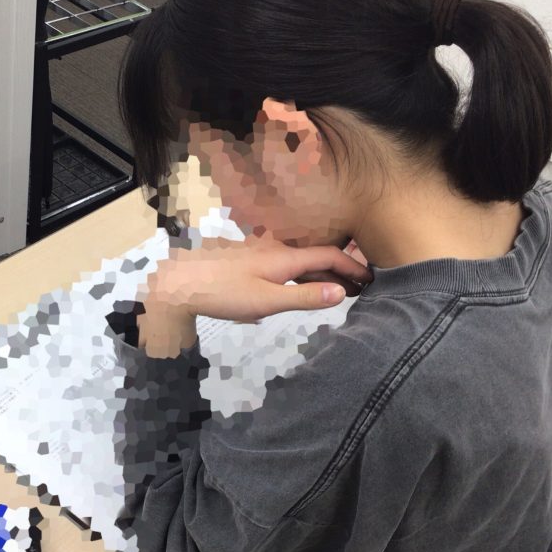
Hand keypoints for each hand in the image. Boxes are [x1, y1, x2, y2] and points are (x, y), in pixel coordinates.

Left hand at [137, 237, 372, 356]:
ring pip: (301, 262)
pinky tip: (299, 289)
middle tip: (363, 290)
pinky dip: (302, 276)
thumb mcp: (267, 301)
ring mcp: (261, 254)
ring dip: (322, 274)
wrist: (179, 283)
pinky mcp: (249, 262)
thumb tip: (342, 292)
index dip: (354, 267)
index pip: (330, 256)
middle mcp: (277, 250)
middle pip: (318, 257)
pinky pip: (285, 266)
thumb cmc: (222, 293)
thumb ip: (304, 297)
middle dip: (342, 271)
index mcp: (286, 257)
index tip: (373, 280)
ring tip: (338, 292)